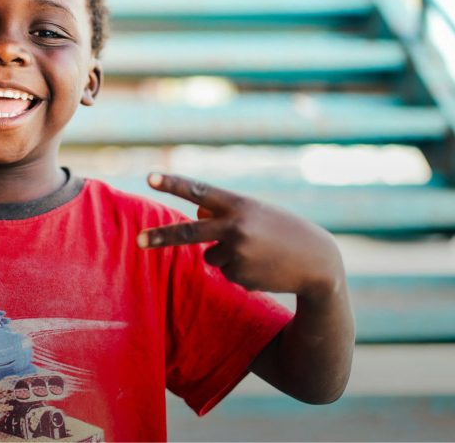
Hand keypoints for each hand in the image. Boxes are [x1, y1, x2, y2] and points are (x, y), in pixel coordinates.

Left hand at [137, 173, 343, 298]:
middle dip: (159, 238)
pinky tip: (262, 267)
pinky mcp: (240, 275)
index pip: (199, 191)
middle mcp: (236, 227)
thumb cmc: (284, 231)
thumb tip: (195, 213)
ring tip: (258, 253)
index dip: (173, 184)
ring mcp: (237, 253)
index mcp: (240, 204)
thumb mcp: (257, 213)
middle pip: (188, 233)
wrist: (317, 263)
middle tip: (137, 241)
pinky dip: (239, 270)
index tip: (150, 178)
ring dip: (226, 256)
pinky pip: (225, 272)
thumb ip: (225, 210)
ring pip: (210, 256)